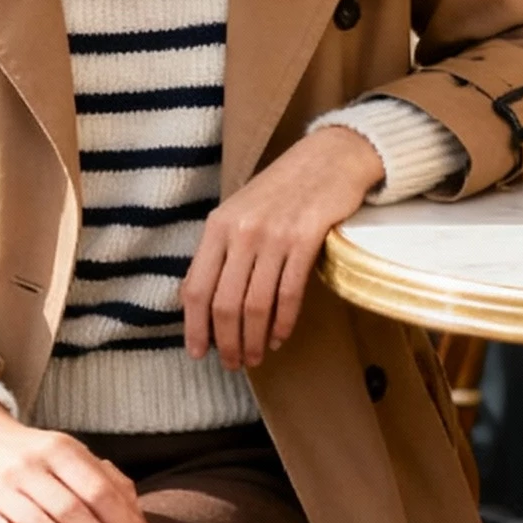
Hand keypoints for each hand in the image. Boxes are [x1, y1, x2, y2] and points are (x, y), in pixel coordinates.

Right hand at [0, 401, 158, 522]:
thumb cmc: (33, 453)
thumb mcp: (68, 453)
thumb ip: (105, 479)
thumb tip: (137, 518)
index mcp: (59, 449)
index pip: (100, 490)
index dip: (126, 522)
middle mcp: (29, 466)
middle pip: (74, 508)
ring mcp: (1, 487)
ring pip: (40, 522)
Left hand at [181, 125, 383, 371]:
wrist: (328, 158)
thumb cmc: (281, 191)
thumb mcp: (239, 213)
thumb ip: (219, 252)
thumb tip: (197, 301)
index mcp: (217, 226)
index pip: (195, 288)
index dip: (194, 327)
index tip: (198, 353)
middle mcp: (241, 231)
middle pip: (225, 304)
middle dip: (226, 342)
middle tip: (234, 364)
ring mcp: (274, 235)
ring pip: (256, 304)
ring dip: (254, 339)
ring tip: (256, 357)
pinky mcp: (306, 238)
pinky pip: (289, 293)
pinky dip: (283, 322)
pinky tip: (280, 337)